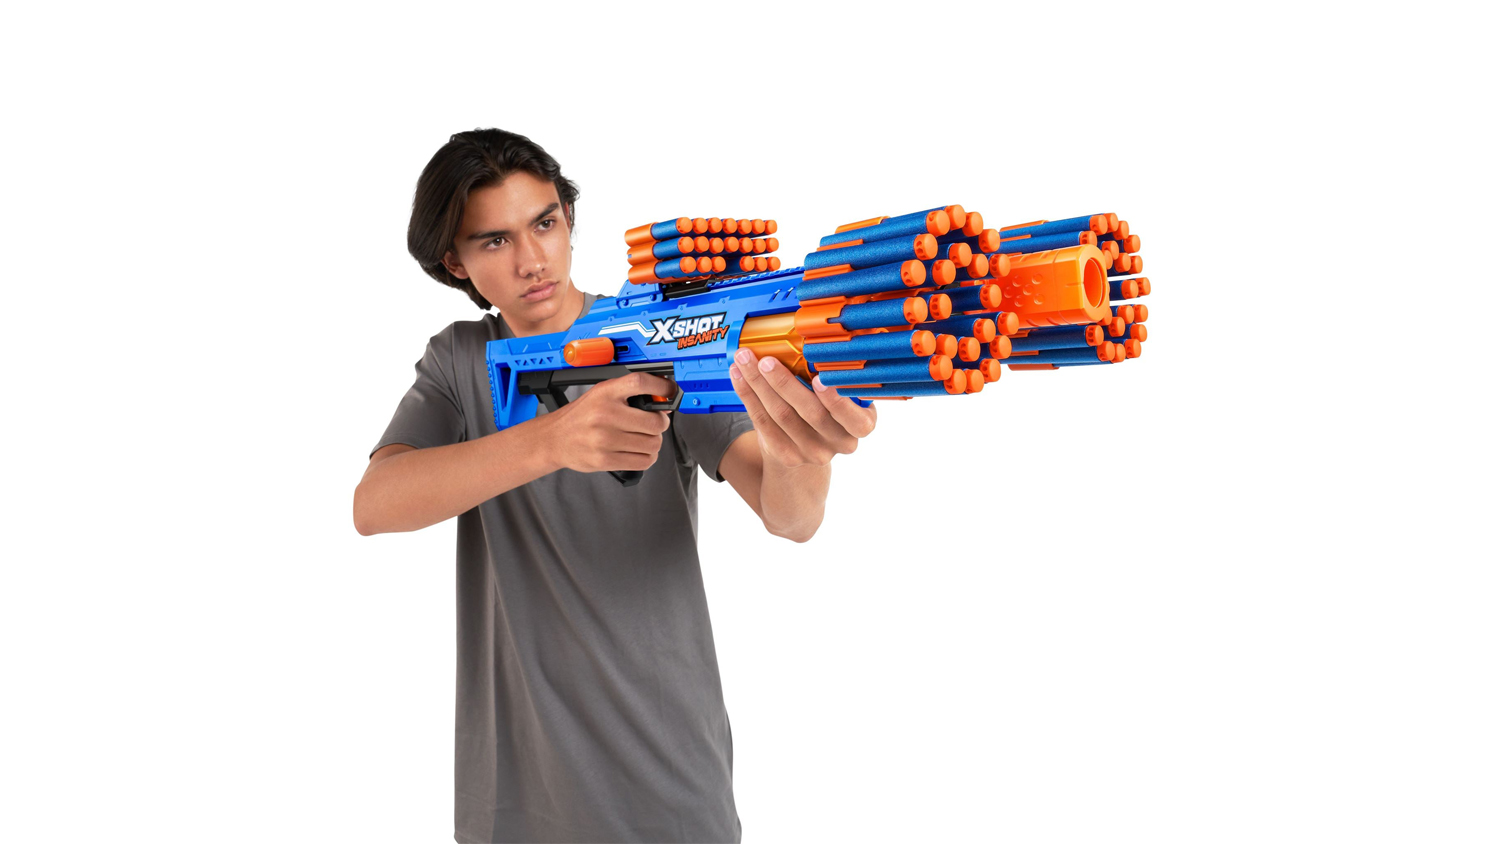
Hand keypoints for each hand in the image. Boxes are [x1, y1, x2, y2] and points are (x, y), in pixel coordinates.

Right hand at [539, 372, 674, 473]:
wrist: (554, 439)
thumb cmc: (581, 417)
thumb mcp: (601, 395)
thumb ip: (629, 396)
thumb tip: (663, 404)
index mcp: (605, 393)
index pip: (640, 383)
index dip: (662, 386)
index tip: (670, 391)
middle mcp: (605, 414)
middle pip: (655, 422)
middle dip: (660, 424)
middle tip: (654, 424)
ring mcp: (604, 439)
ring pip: (652, 444)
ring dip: (654, 443)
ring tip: (643, 439)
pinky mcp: (605, 459)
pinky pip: (643, 461)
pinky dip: (647, 458)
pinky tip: (638, 452)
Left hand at [728, 347, 877, 468]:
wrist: (811, 446)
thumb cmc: (831, 410)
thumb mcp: (847, 397)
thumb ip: (840, 377)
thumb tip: (825, 339)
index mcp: (861, 425)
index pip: (854, 418)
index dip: (836, 400)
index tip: (819, 379)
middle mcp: (840, 442)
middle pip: (810, 412)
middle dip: (784, 383)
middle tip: (767, 360)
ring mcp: (812, 451)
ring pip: (780, 415)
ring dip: (759, 384)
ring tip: (746, 360)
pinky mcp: (786, 454)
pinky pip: (763, 422)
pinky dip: (748, 396)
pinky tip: (740, 377)